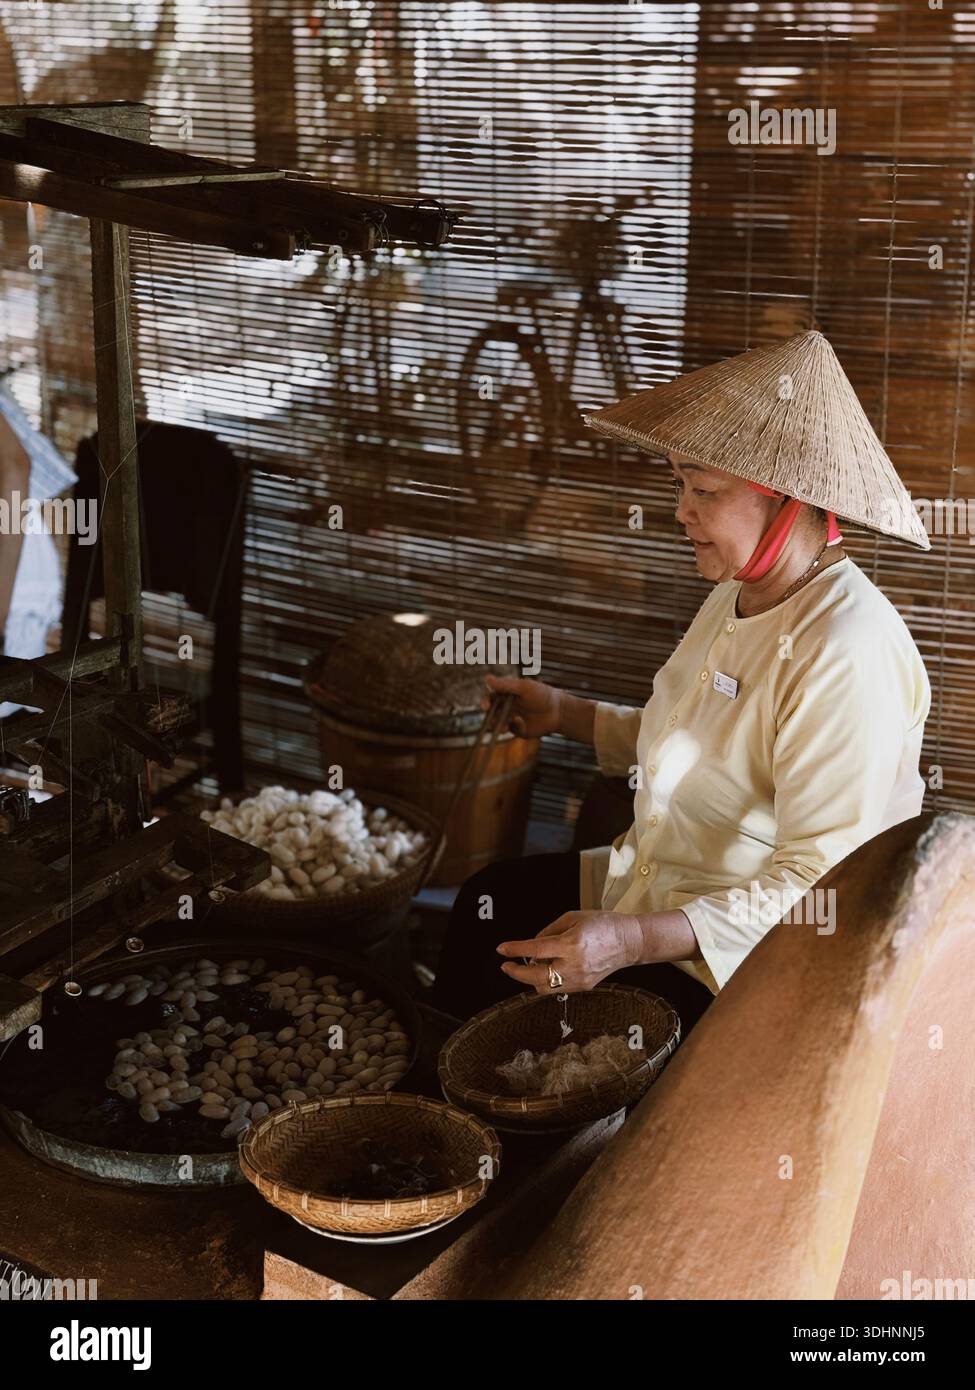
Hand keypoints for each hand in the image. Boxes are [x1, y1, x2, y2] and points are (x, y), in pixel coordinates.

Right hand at [480, 673, 561, 737]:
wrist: (558, 711)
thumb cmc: (542, 694)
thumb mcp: (524, 688)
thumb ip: (505, 685)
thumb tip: (486, 678)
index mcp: (506, 694)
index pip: (490, 698)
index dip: (485, 702)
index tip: (485, 706)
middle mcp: (507, 706)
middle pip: (491, 713)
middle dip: (490, 717)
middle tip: (492, 720)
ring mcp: (512, 719)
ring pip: (497, 724)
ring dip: (498, 725)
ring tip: (503, 727)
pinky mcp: (518, 730)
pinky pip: (511, 730)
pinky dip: (514, 726)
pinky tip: (521, 722)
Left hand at [496, 909, 642, 993]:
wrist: (630, 941)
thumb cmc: (603, 924)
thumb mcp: (573, 917)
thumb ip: (549, 931)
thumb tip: (532, 945)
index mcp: (571, 944)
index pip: (535, 950)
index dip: (515, 950)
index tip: (502, 949)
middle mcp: (574, 965)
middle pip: (535, 977)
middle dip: (516, 973)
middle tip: (506, 966)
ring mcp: (579, 979)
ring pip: (544, 988)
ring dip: (531, 979)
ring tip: (530, 966)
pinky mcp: (584, 987)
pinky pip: (558, 988)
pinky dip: (547, 980)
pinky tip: (548, 969)